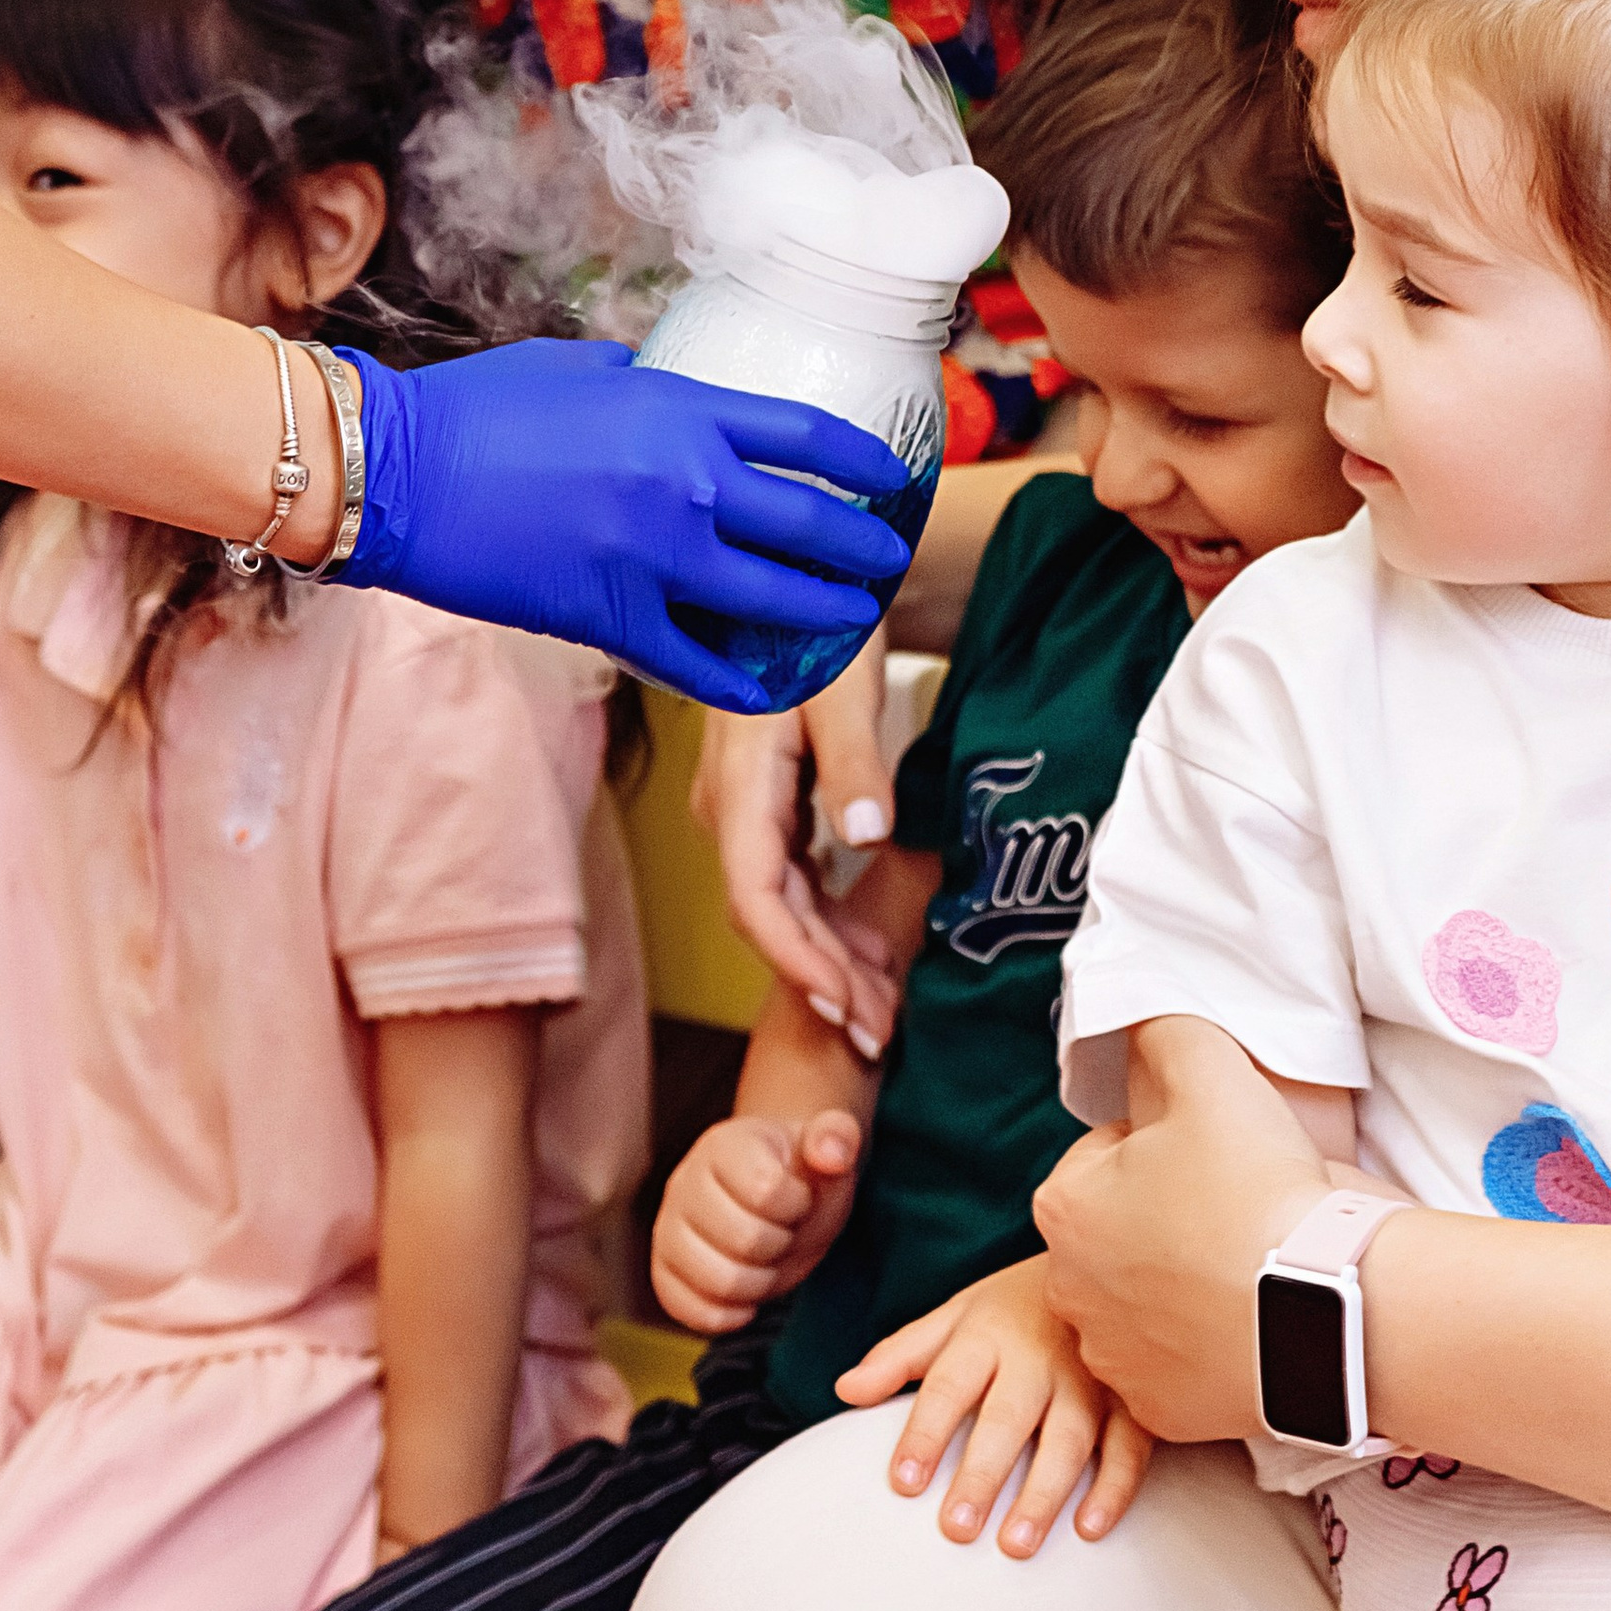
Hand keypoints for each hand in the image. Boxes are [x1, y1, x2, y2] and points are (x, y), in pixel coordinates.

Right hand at [332, 340, 910, 709]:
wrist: (398, 473)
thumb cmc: (475, 408)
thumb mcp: (577, 366)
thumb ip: (642, 379)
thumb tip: (671, 381)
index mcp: (681, 409)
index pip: (808, 434)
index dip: (866, 460)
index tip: (895, 478)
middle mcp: (686, 483)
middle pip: (810, 523)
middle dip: (863, 549)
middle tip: (889, 563)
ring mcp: (653, 556)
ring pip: (774, 600)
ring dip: (826, 615)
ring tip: (856, 623)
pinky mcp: (610, 618)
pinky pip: (698, 663)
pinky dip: (741, 683)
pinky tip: (768, 692)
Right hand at [652, 1108, 864, 1332]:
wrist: (775, 1201)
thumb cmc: (801, 1175)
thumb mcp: (829, 1148)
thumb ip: (837, 1137)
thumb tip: (831, 1155)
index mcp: (724, 1146)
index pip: (765, 1189)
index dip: (797, 1205)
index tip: (799, 1197)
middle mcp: (685, 1182)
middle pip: (744, 1239)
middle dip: (780, 1245)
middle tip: (784, 1231)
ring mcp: (668, 1228)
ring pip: (716, 1279)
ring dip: (758, 1283)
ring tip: (766, 1261)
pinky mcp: (664, 1269)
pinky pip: (683, 1307)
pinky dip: (724, 1314)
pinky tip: (746, 1299)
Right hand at [692, 640, 905, 1044]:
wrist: (795, 575)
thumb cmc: (816, 621)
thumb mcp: (842, 685)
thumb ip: (853, 762)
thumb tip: (863, 837)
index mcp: (741, 784)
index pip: (755, 899)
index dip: (797, 963)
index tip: (844, 1009)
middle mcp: (729, 806)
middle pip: (767, 915)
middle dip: (819, 981)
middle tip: (878, 1035)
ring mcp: (742, 806)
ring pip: (778, 903)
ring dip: (826, 957)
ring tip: (882, 1008)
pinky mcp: (765, 800)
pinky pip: (789, 876)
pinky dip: (826, 918)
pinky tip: (868, 946)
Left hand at [837, 1257, 1152, 1556]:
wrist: (1104, 1261)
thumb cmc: (1016, 1305)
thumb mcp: (956, 1316)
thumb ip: (901, 1355)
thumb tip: (845, 1389)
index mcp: (987, 1334)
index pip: (948, 1386)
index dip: (925, 1433)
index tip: (903, 1482)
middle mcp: (1038, 1355)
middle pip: (1006, 1418)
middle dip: (981, 1473)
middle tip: (957, 1529)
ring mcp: (1091, 1376)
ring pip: (1069, 1438)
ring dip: (1044, 1493)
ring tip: (1015, 1545)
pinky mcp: (1135, 1396)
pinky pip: (1129, 1444)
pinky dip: (1114, 1486)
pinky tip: (1089, 1527)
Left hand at [1036, 1016, 1330, 1444]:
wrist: (1326, 1310)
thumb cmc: (1258, 1190)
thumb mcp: (1208, 1069)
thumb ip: (1164, 1031)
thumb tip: (1144, 1023)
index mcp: (1065, 1207)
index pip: (1104, 1156)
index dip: (1163, 1146)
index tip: (1211, 1156)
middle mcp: (1069, 1291)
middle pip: (1117, 1232)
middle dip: (1163, 1218)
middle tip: (1234, 1209)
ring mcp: (1114, 1359)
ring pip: (1141, 1301)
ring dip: (1180, 1283)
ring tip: (1245, 1267)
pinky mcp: (1160, 1412)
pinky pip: (1175, 1366)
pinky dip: (1204, 1346)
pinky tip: (1247, 1322)